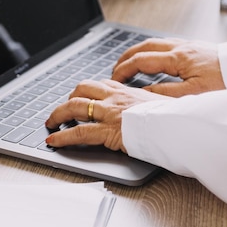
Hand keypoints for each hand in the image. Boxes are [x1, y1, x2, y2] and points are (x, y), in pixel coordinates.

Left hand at [45, 79, 169, 151]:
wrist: (176, 125)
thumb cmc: (173, 117)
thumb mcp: (161, 104)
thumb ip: (150, 105)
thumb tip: (153, 110)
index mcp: (128, 91)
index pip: (102, 85)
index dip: (88, 91)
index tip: (81, 96)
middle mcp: (114, 98)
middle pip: (83, 90)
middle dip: (68, 98)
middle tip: (62, 109)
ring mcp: (108, 112)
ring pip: (74, 107)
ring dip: (58, 114)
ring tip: (50, 123)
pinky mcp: (106, 130)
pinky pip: (78, 132)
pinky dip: (62, 137)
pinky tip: (54, 141)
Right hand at [112, 38, 225, 96]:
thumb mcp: (192, 94)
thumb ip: (163, 93)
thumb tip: (141, 93)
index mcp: (178, 58)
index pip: (141, 61)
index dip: (124, 70)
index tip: (114, 79)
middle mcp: (181, 47)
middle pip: (144, 46)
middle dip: (126, 57)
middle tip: (115, 68)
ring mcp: (188, 45)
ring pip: (155, 43)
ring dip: (139, 52)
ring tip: (130, 62)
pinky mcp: (196, 47)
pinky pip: (167, 44)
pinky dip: (153, 50)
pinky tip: (156, 59)